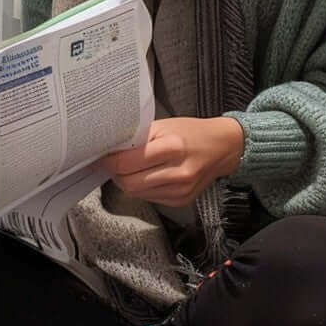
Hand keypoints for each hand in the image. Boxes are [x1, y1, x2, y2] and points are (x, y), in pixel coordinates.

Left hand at [101, 117, 244, 206]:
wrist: (221, 147)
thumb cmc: (190, 132)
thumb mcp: (163, 125)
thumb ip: (138, 137)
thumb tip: (111, 149)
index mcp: (172, 147)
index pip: (127, 162)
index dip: (110, 160)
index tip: (104, 155)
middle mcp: (178, 172)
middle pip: (129, 182)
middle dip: (116, 173)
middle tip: (114, 163)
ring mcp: (180, 190)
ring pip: (137, 193)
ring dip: (128, 181)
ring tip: (131, 167)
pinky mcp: (181, 200)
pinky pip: (149, 198)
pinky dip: (142, 187)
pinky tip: (148, 175)